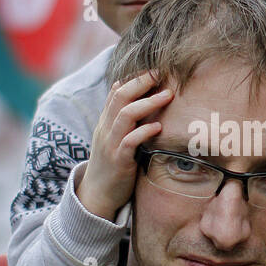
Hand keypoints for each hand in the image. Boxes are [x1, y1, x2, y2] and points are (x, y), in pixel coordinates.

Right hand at [76, 71, 173, 220]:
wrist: (97, 195)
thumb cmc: (112, 165)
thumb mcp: (114, 138)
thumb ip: (123, 120)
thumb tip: (136, 96)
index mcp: (106, 122)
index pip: (117, 92)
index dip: (135, 78)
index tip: (155, 70)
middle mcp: (106, 129)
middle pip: (121, 97)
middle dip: (141, 82)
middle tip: (161, 74)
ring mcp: (110, 144)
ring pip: (125, 115)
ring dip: (148, 103)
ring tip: (168, 95)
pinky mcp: (118, 161)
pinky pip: (129, 142)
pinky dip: (144, 132)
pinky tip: (159, 127)